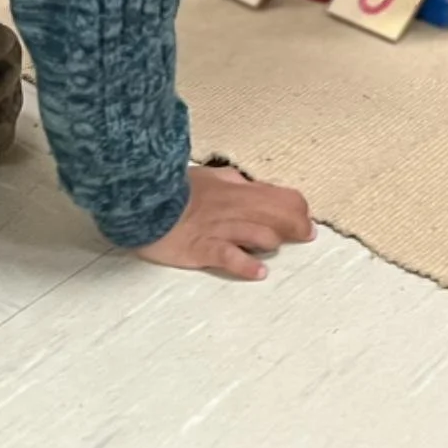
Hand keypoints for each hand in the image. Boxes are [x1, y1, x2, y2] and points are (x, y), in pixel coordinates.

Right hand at [135, 165, 314, 280]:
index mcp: (237, 189)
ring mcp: (220, 230)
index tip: (305, 221)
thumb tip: (251, 185)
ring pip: (261, 235)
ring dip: (273, 243)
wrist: (142, 202)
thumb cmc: (173, 190)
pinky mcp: (203, 249)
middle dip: (297, 227)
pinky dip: (247, 265)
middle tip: (305, 237)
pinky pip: (230, 257)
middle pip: (279, 216)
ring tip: (274, 250)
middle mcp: (234, 209)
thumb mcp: (208, 175)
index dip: (299, 209)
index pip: (282, 196)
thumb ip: (233, 181)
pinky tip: (259, 271)